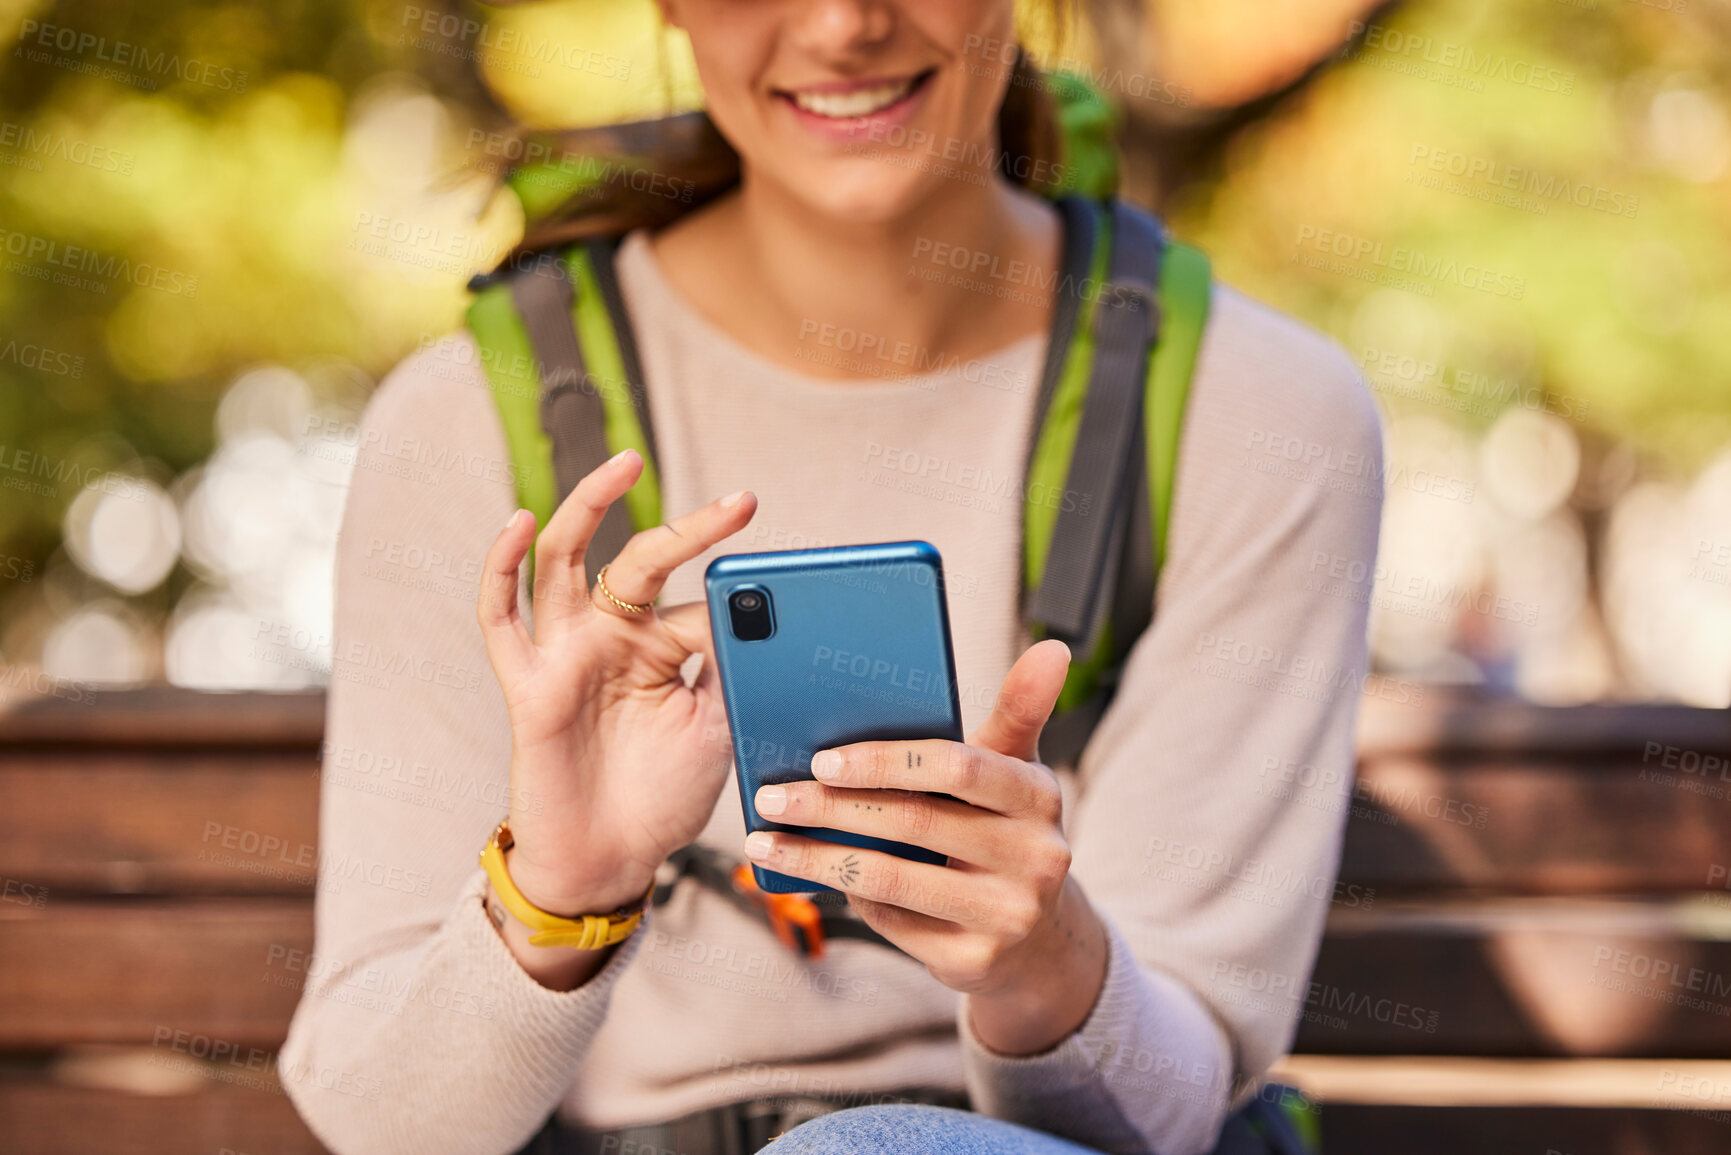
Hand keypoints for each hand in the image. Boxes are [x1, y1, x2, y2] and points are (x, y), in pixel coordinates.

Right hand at [478, 448, 756, 922]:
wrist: (611, 862)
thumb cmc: (663, 799)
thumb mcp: (718, 732)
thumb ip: (734, 675)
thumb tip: (764, 620)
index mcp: (662, 648)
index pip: (701, 601)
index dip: (742, 596)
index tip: (793, 588)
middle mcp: (614, 638)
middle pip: (641, 560)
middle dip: (690, 528)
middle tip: (742, 503)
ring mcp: (568, 654)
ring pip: (565, 561)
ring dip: (590, 507)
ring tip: (623, 464)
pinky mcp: (527, 682)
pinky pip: (501, 617)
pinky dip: (501, 566)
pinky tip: (516, 522)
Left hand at [742, 639, 1109, 1053]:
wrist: (1037, 934)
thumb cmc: (1004, 830)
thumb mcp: (1014, 772)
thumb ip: (1017, 710)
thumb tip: (1050, 648)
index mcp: (1038, 795)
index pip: (956, 767)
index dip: (885, 761)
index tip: (822, 757)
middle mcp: (1034, 857)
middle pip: (912, 821)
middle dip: (831, 806)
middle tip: (773, 796)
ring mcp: (1007, 915)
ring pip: (890, 878)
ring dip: (817, 857)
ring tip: (766, 839)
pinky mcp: (974, 961)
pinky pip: (891, 922)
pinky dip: (847, 895)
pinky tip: (814, 873)